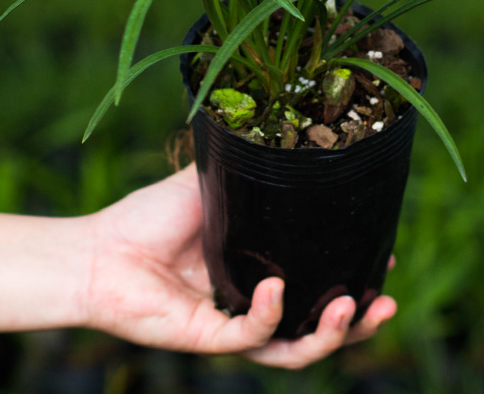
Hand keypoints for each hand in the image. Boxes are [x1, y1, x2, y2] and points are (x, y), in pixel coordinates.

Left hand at [81, 163, 396, 368]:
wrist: (98, 248)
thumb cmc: (149, 216)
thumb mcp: (211, 184)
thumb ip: (246, 171)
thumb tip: (285, 137)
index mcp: (259, 267)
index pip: (316, 279)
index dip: (352, 273)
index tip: (384, 255)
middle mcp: (252, 300)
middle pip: (316, 323)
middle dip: (358, 321)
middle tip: (385, 303)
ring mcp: (233, 323)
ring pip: (294, 346)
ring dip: (330, 334)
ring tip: (354, 308)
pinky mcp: (209, 339)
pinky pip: (250, 337)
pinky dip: (269, 315)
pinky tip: (277, 288)